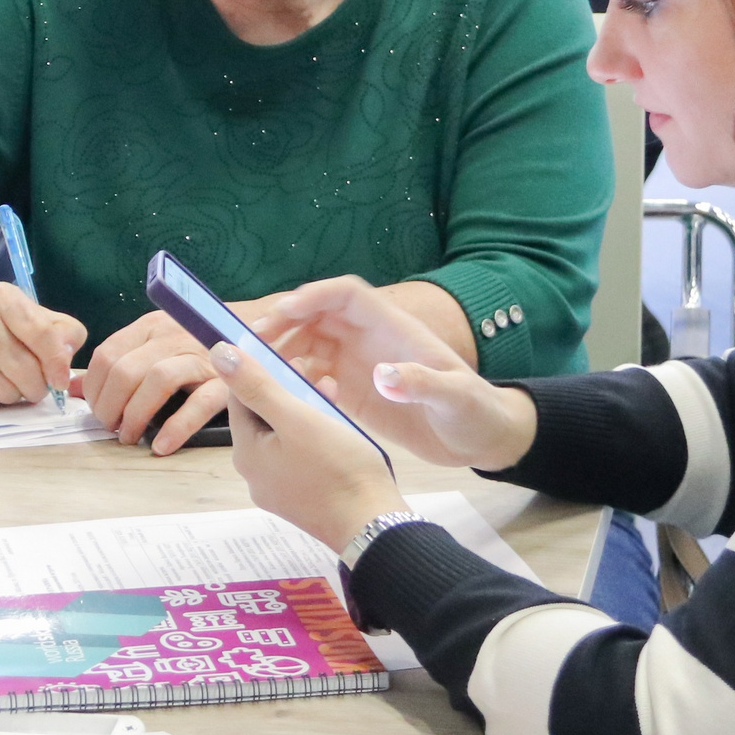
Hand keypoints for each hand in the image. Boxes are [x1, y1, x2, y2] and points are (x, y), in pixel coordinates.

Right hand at [0, 283, 87, 409]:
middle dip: (38, 386)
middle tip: (36, 386)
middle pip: (24, 368)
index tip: (60, 381)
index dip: (56, 362)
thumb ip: (61, 332)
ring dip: (15, 395)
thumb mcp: (31, 315)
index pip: (41, 333)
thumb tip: (65, 363)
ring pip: (3, 390)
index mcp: (3, 298)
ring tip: (11, 383)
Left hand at [82, 305, 264, 454]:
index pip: (108, 354)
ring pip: (157, 381)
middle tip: (112, 428)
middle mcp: (174, 335)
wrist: (259, 332)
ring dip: (136, 415)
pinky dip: (176, 427)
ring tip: (130, 437)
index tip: (96, 412)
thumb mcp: (155, 345)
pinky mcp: (227, 382)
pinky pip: (198, 404)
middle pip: (126, 369)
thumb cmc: (199, 344)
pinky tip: (161, 446)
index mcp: (152, 325)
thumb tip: (75, 388)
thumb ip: (118, 363)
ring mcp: (202, 356)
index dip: (95, 389)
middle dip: (111, 406)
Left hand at [212, 342, 407, 554]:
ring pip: (283, 436)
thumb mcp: (296, 417)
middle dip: (284, 390)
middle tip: (309, 369)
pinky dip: (314, 435)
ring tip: (329, 392)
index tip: (281, 353)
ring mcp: (279, 490)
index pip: (238, 399)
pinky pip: (300, 457)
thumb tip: (217, 354)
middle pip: (261, 419)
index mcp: (246, 453)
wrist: (372, 523)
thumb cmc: (336, 467)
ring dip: (302, 410)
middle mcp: (256, 475)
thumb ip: (256, 385)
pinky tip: (336, 425)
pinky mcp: (303, 498)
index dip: (257, 371)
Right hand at [256, 277, 535, 470]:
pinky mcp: (356, 390)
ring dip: (283, 350)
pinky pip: (315, 375)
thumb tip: (384, 375)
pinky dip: (295, 379)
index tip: (284, 310)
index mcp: (394, 329)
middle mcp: (372, 340)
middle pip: (318, 316)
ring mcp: (361, 364)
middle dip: (284, 323)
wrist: (481, 438)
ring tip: (256, 369)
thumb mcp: (455, 398)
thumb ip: (421, 383)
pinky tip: (282, 395)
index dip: (314, 296)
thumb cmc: (476, 413)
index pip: (346, 296)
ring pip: (310, 344)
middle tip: (252, 343)